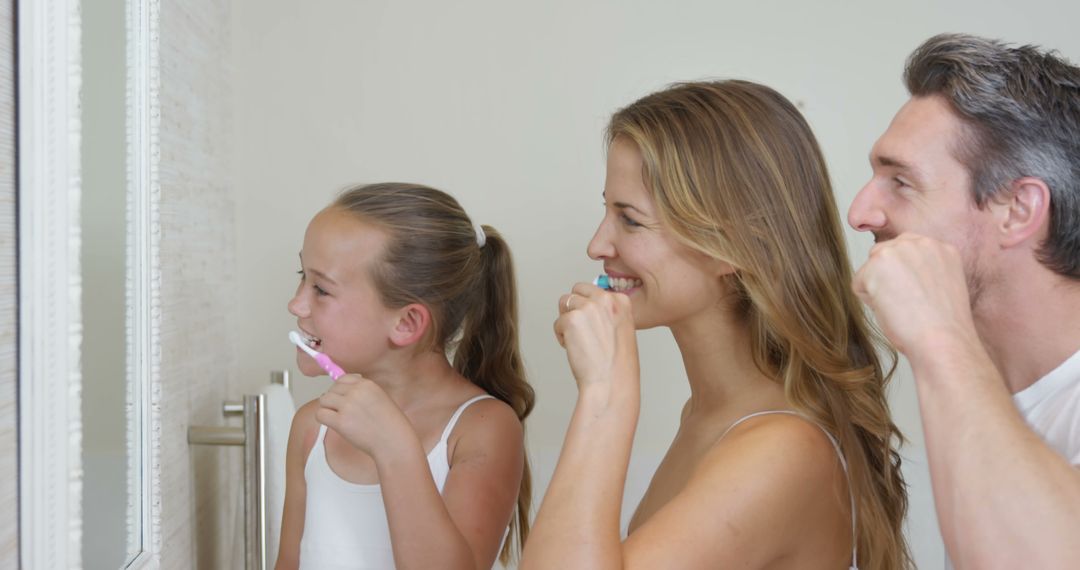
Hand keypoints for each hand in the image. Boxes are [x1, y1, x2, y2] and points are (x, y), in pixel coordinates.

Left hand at [315, 374, 412, 459]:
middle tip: (343, 413)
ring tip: (339, 419)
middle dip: (334, 401)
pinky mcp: (341, 421)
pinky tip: (335, 425)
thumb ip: (362, 393)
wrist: (394, 441)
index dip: (340, 390)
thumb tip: (340, 393)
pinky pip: (320, 414)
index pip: (342, 379)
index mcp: (367, 384)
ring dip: (328, 409)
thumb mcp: (380, 398)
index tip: (344, 399)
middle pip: (331, 390)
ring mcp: (347, 406)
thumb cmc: (390, 424)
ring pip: (323, 401)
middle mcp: (356, 392)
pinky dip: (324, 419)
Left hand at [554, 283, 638, 403]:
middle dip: (575, 308)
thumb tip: (588, 305)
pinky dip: (561, 336)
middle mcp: (605, 300)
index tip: (594, 327)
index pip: (595, 290)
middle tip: (582, 332)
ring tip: (579, 340)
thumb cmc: (617, 365)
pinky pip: (557, 322)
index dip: (590, 309)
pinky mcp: (571, 320)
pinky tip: (575, 349)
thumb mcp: (622, 330)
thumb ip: (608, 314)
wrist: (611, 383)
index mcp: (621, 301)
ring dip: (567, 320)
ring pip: (564, 302)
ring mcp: (588, 308)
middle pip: (577, 291)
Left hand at [852, 233, 979, 354]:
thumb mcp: (941, 285)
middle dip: (887, 278)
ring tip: (901, 307)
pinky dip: (868, 301)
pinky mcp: (878, 263)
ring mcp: (899, 249)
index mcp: (940, 248)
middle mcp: (921, 242)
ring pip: (870, 268)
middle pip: (884, 254)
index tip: (913, 294)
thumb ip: (922, 271)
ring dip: (877, 289)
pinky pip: (859, 284)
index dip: (902, 275)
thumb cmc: (942, 326)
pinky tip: (891, 310)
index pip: (906, 250)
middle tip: (906, 304)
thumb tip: (896, 274)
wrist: (943, 340)